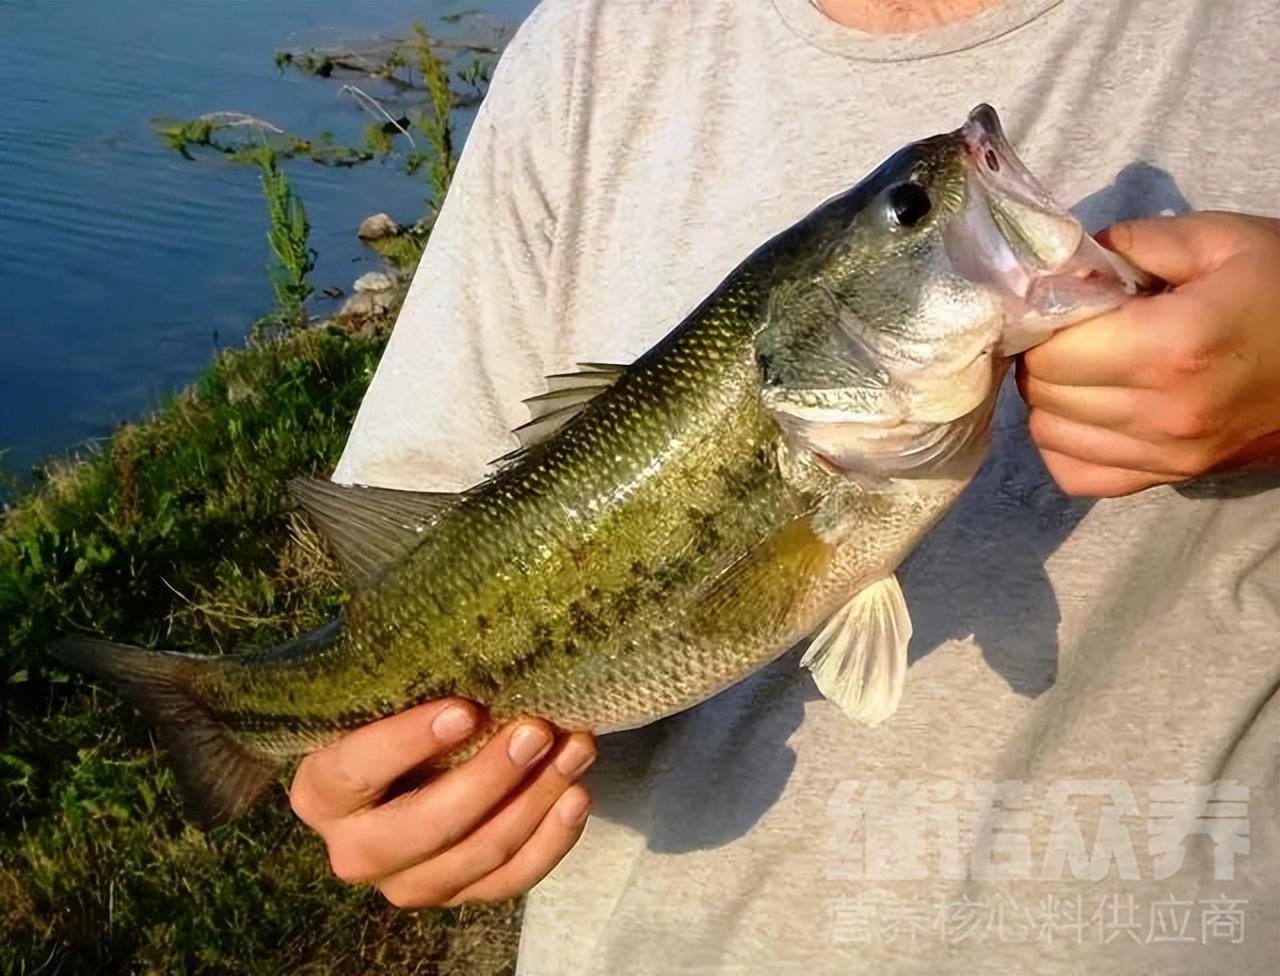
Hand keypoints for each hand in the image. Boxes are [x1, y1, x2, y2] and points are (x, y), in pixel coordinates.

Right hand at [289, 699, 595, 908]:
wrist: (417, 754)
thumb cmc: (402, 705)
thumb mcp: (386, 687)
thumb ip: (402, 674)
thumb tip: (455, 634)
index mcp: (321, 791)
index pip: (356, 770)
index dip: (408, 743)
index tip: (465, 710)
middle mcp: (354, 850)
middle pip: (423, 828)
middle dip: (488, 779)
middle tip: (536, 730)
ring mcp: (407, 883)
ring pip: (477, 855)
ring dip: (534, 801)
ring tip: (576, 748)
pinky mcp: (457, 896)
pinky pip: (510, 882)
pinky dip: (551, 841)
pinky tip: (577, 796)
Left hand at [1018, 211, 1279, 496]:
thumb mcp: (1225, 240)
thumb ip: (1140, 242)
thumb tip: (1069, 259)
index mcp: (1172, 346)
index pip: (1054, 352)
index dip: (1042, 325)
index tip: (1058, 305)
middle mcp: (1164, 411)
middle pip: (1046, 394)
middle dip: (1042, 359)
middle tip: (1066, 333)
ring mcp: (1169, 454)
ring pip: (1051, 436)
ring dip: (1049, 400)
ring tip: (1078, 368)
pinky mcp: (1174, 477)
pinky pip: (1078, 476)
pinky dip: (1066, 445)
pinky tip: (1086, 412)